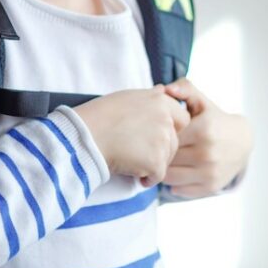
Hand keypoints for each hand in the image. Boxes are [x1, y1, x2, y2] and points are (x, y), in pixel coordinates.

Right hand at [72, 85, 190, 186]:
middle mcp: (165, 119)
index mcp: (160, 101)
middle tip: (137, 152)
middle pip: (175, 141)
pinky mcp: (156, 161)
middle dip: (160, 149)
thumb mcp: (127, 97)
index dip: (169, 130)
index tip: (151, 136)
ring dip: (152, 163)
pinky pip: (158, 175)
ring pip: (167, 159)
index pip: (182, 119)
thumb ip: (150, 96)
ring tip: (130, 160)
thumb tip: (164, 90)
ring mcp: (162, 140)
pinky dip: (147, 178)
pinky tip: (132, 173)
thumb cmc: (100, 116)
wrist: (85, 136)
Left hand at [159, 77, 253, 197]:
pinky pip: (179, 190)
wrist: (242, 141)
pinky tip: (176, 171)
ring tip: (163, 160)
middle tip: (153, 148)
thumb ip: (184, 88)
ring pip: (169, 176)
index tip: (154, 133)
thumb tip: (166, 89)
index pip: (166, 137)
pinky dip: (173, 183)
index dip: (156, 135)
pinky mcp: (211, 187)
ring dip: (163, 169)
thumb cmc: (214, 119)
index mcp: (203, 129)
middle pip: (166, 157)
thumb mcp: (201, 101)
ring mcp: (209, 172)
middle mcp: (207, 152)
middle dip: (158, 153)